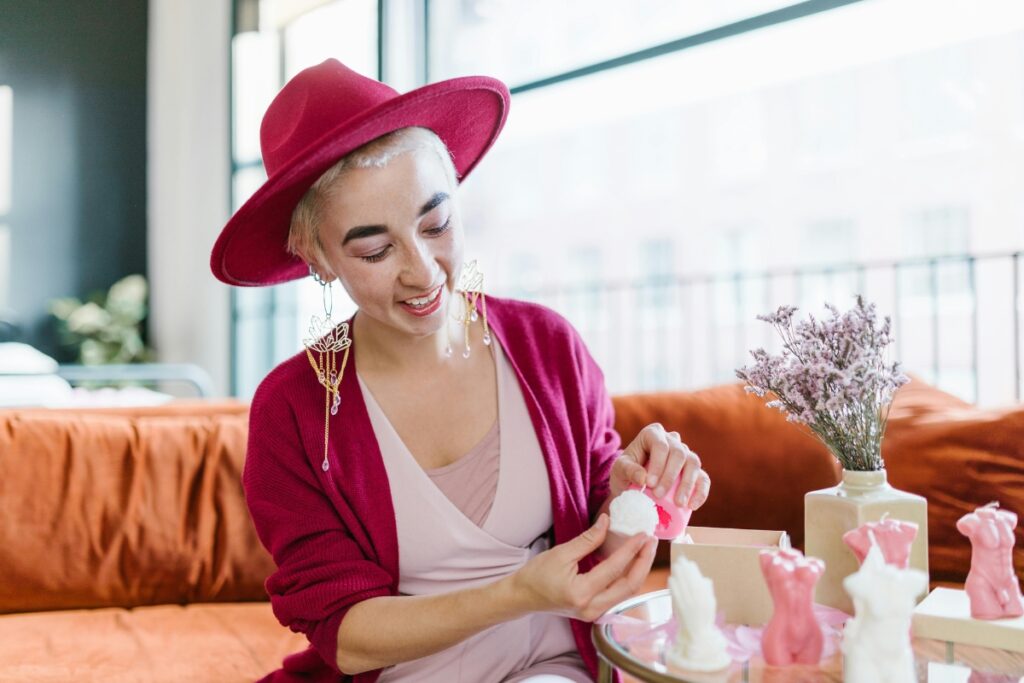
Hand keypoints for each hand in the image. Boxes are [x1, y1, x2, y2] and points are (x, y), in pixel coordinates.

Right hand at [512, 513, 657, 621]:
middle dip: (643, 562)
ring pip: (627, 592)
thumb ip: (588, 540)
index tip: (643, 534)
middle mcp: (591, 608)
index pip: (614, 569)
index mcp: (581, 593)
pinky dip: (628, 577)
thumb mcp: (561, 553)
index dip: (631, 550)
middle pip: (629, 587)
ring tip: (645, 549)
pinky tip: (632, 561)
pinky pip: (618, 594)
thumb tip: (607, 522)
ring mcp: (594, 613)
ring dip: (638, 570)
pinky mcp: (595, 611)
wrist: (523, 596)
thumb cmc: (537, 575)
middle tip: (650, 541)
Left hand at [609, 423, 709, 508]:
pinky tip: (693, 505)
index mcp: (653, 434)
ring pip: (693, 463)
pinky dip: (700, 492)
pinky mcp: (694, 470)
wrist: (632, 484)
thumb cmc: (625, 473)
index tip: (649, 484)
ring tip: (678, 503)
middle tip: (658, 495)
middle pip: (678, 453)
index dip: (657, 464)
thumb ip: (628, 470)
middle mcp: (672, 440)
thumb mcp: (619, 470)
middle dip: (670, 476)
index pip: (660, 445)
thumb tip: (644, 478)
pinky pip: (703, 478)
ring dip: (688, 484)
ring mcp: (685, 453)